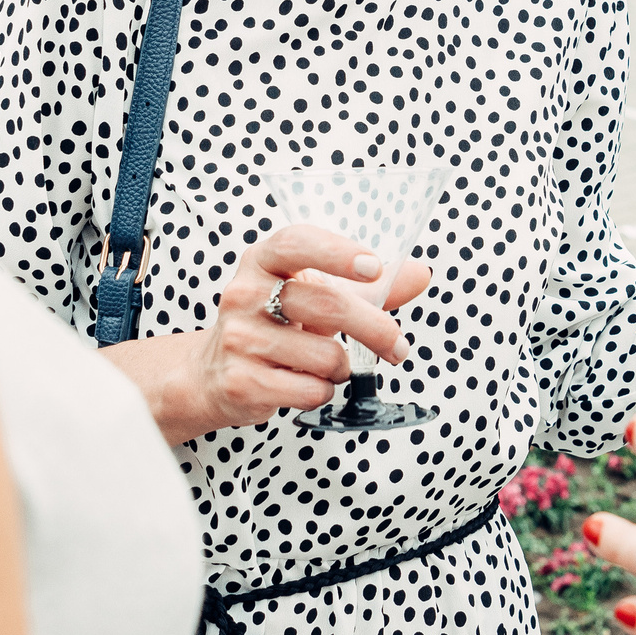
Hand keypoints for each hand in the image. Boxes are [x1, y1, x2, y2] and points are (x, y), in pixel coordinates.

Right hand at [183, 226, 431, 433]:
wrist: (215, 371)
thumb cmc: (273, 325)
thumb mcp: (313, 293)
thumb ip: (367, 286)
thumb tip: (420, 274)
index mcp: (263, 260)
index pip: (298, 243)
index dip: (338, 253)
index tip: (374, 266)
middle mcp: (245, 293)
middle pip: (327, 305)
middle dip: (375, 329)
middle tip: (396, 346)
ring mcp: (239, 338)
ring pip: (325, 356)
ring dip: (341, 368)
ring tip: (323, 364)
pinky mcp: (241, 381)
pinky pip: (310, 391)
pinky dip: (322, 391)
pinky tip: (304, 382)